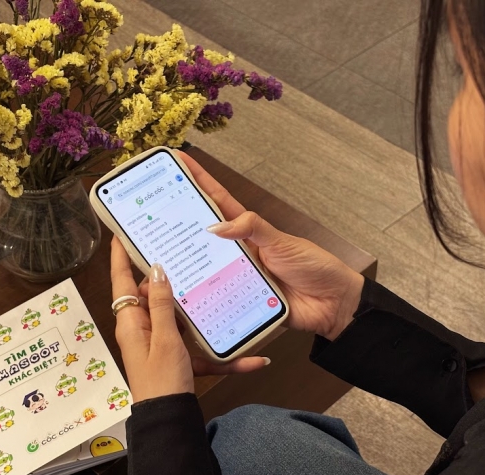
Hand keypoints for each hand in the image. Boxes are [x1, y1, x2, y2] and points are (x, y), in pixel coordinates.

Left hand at [110, 237, 269, 402]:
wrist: (169, 420)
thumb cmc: (162, 379)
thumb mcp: (164, 338)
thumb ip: (162, 304)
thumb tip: (156, 269)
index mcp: (133, 322)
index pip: (122, 281)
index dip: (120, 256)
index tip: (122, 232)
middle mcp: (145, 330)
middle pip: (154, 296)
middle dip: (170, 278)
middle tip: (185, 252)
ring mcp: (163, 345)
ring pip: (181, 319)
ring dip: (199, 311)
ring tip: (216, 285)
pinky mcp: (180, 360)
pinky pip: (201, 351)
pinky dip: (223, 356)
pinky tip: (255, 360)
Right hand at [169, 152, 364, 340]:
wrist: (332, 303)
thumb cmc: (312, 267)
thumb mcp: (282, 242)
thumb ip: (252, 229)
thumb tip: (215, 226)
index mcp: (250, 231)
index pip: (218, 202)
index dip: (199, 181)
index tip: (179, 161)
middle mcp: (240, 251)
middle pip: (203, 235)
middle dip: (179, 223)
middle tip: (151, 213)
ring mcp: (239, 275)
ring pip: (204, 267)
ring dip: (185, 264)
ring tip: (156, 255)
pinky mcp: (242, 300)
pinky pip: (216, 297)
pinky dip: (200, 297)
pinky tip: (180, 296)